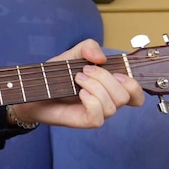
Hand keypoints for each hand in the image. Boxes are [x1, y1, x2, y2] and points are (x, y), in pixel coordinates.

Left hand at [8, 39, 144, 128]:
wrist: (32, 88)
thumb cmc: (55, 75)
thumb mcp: (72, 54)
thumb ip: (88, 47)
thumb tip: (101, 58)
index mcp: (109, 86)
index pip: (136, 93)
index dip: (134, 84)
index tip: (116, 71)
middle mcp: (106, 101)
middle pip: (126, 95)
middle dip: (106, 78)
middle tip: (84, 71)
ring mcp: (96, 112)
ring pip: (113, 105)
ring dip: (95, 86)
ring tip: (77, 78)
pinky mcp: (84, 121)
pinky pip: (99, 116)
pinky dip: (91, 101)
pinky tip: (79, 93)